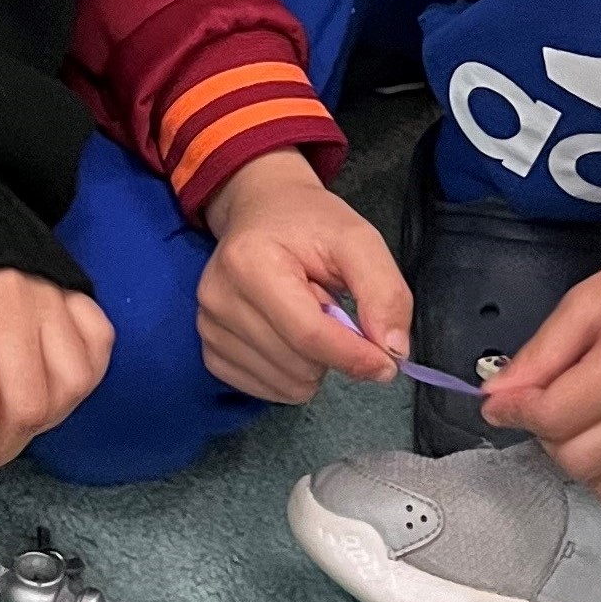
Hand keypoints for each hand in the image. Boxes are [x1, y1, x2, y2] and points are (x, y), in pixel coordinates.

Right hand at [193, 149, 411, 403]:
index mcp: (250, 263)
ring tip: (306, 316)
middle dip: (333, 350)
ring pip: (287, 385)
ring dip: (313, 363)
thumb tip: (393, 351)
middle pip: (300, 365)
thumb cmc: (310, 224)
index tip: (387, 364)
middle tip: (329, 307)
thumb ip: (384, 292)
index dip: (355, 357)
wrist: (261, 211)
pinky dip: (291, 374)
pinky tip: (288, 336)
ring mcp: (208, 327)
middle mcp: (217, 298)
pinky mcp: (210, 350)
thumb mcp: (358, 240)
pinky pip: (267, 391)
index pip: (309, 335)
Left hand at [480, 232, 600, 496]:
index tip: (502, 403)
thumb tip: (494, 397)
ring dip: (585, 457)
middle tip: (552, 404)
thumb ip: (539, 354)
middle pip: (576, 461)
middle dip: (549, 435)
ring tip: (590, 416)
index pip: (551, 419)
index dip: (515, 411)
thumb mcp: (588, 301)